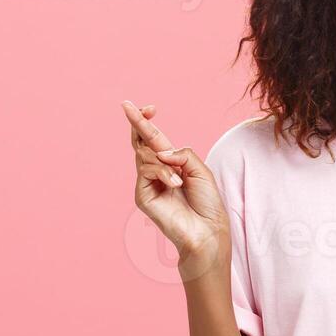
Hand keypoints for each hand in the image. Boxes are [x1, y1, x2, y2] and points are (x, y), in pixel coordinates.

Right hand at [123, 100, 229, 277]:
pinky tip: (175, 185)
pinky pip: (146, 171)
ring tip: (179, 180)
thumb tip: (160, 151)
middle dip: (136, 123)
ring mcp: (147, 184)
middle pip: (139, 142)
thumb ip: (182, 154)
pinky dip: (162, 173)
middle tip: (128, 105)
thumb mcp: (200, 170)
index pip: (153, 139)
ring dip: (163, 162)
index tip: (150, 108)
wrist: (207, 230)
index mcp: (170, 164)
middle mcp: (156, 172)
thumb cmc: (207, 203)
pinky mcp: (142, 196)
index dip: (148, 122)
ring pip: (144, 155)